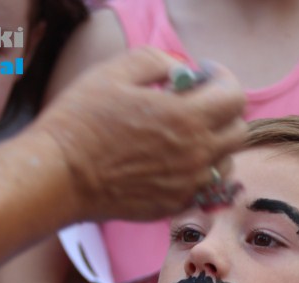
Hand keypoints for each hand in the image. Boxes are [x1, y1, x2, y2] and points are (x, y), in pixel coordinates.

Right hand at [33, 47, 247, 222]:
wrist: (60, 177)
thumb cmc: (81, 121)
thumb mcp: (115, 72)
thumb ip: (157, 62)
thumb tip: (182, 71)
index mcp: (185, 117)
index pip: (235, 97)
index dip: (224, 80)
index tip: (205, 74)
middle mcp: (195, 154)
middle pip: (239, 131)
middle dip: (224, 111)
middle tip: (197, 103)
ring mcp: (187, 184)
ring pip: (227, 162)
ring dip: (215, 143)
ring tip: (186, 134)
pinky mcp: (174, 205)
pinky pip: (205, 187)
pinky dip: (199, 171)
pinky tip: (173, 160)